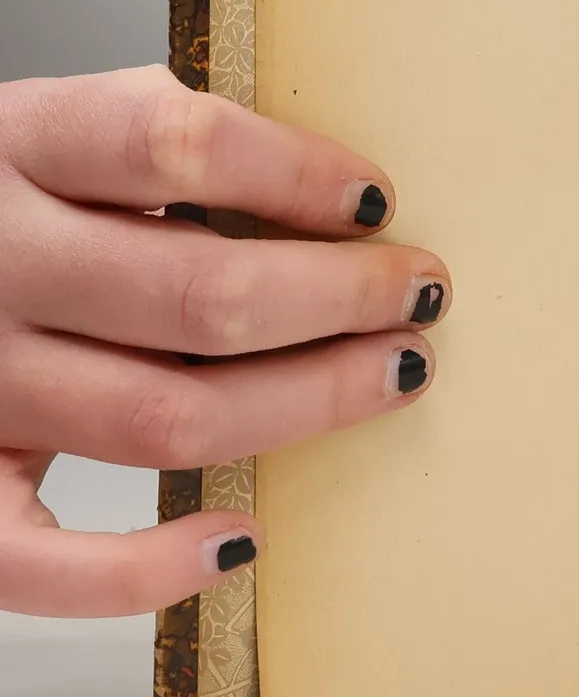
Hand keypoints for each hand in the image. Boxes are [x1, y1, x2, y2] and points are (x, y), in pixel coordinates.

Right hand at [0, 66, 448, 616]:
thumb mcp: (52, 128)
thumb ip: (158, 142)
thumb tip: (328, 187)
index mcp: (19, 145)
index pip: (174, 145)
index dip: (296, 174)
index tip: (376, 200)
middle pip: (201, 296)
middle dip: (342, 299)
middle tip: (421, 294)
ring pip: (163, 415)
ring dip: (307, 402)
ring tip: (394, 372)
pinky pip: (37, 560)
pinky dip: (144, 568)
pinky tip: (240, 538)